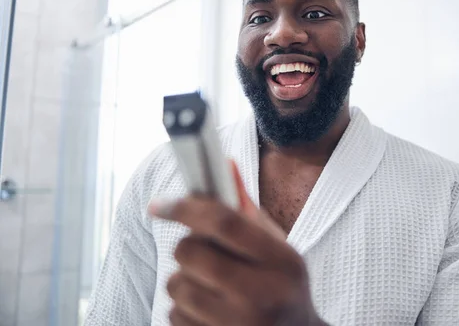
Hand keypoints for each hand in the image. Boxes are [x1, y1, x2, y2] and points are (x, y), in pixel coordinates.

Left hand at [149, 162, 324, 325]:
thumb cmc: (283, 286)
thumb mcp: (278, 248)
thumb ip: (248, 211)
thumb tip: (225, 164)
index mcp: (282, 262)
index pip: (225, 221)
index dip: (187, 206)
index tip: (160, 204)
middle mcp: (262, 294)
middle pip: (192, 252)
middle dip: (187, 246)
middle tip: (201, 251)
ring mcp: (237, 324)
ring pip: (176, 284)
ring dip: (184, 278)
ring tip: (210, 285)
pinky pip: (172, 314)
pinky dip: (183, 307)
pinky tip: (208, 309)